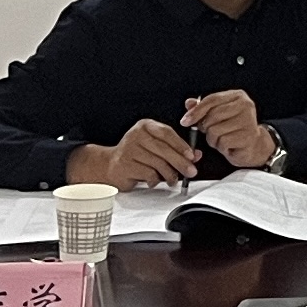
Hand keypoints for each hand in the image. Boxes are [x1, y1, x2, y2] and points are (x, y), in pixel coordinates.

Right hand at [69, 119, 200, 187]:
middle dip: (180, 162)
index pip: (167, 133)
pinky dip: (155, 180)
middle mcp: (135, 135)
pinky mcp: (124, 165)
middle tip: (190, 171)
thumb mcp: (157, 147)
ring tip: (172, 179)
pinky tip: (155, 180)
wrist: (110, 165)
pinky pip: (148, 173)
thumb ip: (177, 149)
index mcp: (145, 126)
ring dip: (169, 174)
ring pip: (157, 163)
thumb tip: (196, 155)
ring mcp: (128, 149)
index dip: (181, 145)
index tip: (192, 156)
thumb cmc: (137, 155)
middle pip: (164, 149)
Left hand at [181, 91, 278, 168]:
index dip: (196, 111)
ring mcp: (249, 121)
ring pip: (215, 130)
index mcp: (238, 96)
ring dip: (213, 139)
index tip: (185, 121)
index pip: (212, 99)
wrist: (253, 145)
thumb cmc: (232, 129)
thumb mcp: (217, 116)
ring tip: (221, 139)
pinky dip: (221, 147)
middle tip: (211, 132)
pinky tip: (228, 145)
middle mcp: (246, 105)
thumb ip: (203, 108)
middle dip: (206, 127)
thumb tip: (189, 103)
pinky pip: (222, 142)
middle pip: (212, 115)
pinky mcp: (248, 136)